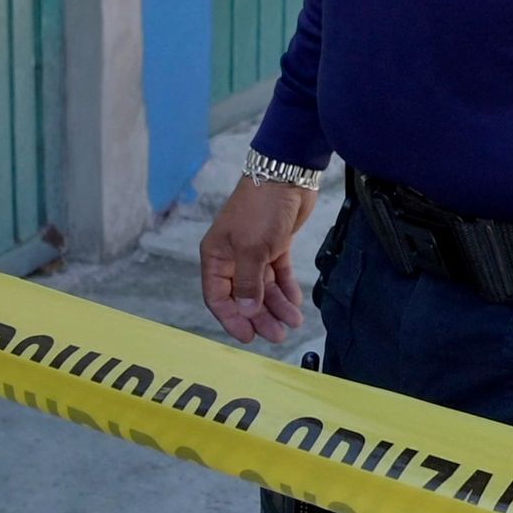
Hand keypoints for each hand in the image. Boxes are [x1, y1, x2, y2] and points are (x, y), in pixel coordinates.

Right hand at [199, 174, 316, 342]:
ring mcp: (254, 252)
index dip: (231, 318)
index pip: (218, 297)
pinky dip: (286, 289)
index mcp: (217, 256)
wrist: (286, 176)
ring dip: (277, 306)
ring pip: (264, 288)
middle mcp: (232, 257)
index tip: (248, 337)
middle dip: (260, 317)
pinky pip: (279, 275)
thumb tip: (246, 311)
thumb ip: (249, 283)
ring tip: (293, 322)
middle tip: (278, 335)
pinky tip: (295, 303)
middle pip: (244, 297)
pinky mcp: (275, 246)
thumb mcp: (251, 248)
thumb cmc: (260, 209)